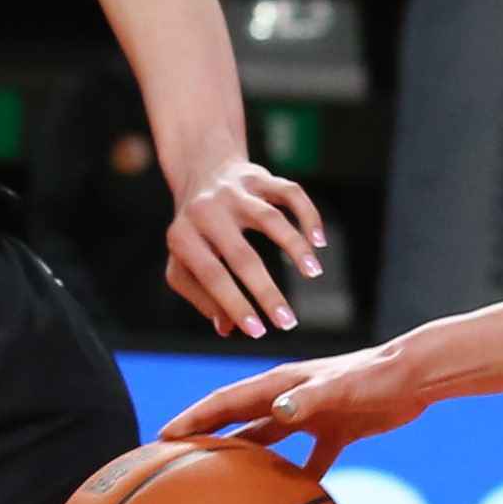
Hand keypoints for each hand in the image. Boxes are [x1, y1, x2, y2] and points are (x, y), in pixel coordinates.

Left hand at [161, 155, 328, 343]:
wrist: (200, 171)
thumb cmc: (195, 232)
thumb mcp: (184, 263)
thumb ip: (202, 297)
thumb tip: (228, 328)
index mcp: (183, 237)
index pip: (212, 277)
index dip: (236, 305)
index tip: (259, 332)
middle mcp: (206, 211)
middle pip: (242, 256)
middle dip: (267, 292)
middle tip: (289, 323)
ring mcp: (234, 191)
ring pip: (270, 219)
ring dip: (295, 248)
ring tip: (313, 274)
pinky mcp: (259, 176)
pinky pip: (290, 193)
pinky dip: (308, 216)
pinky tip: (319, 242)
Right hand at [161, 340, 419, 466]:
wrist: (416, 374)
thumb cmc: (378, 377)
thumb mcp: (341, 388)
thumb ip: (309, 399)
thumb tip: (277, 413)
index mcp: (280, 385)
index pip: (225, 402)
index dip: (193, 419)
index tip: (162, 437)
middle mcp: (290, 398)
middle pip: (237, 419)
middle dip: (206, 436)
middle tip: (174, 460)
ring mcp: (312, 414)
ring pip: (268, 439)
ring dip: (245, 456)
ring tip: (219, 482)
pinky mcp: (337, 429)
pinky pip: (310, 460)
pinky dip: (298, 478)